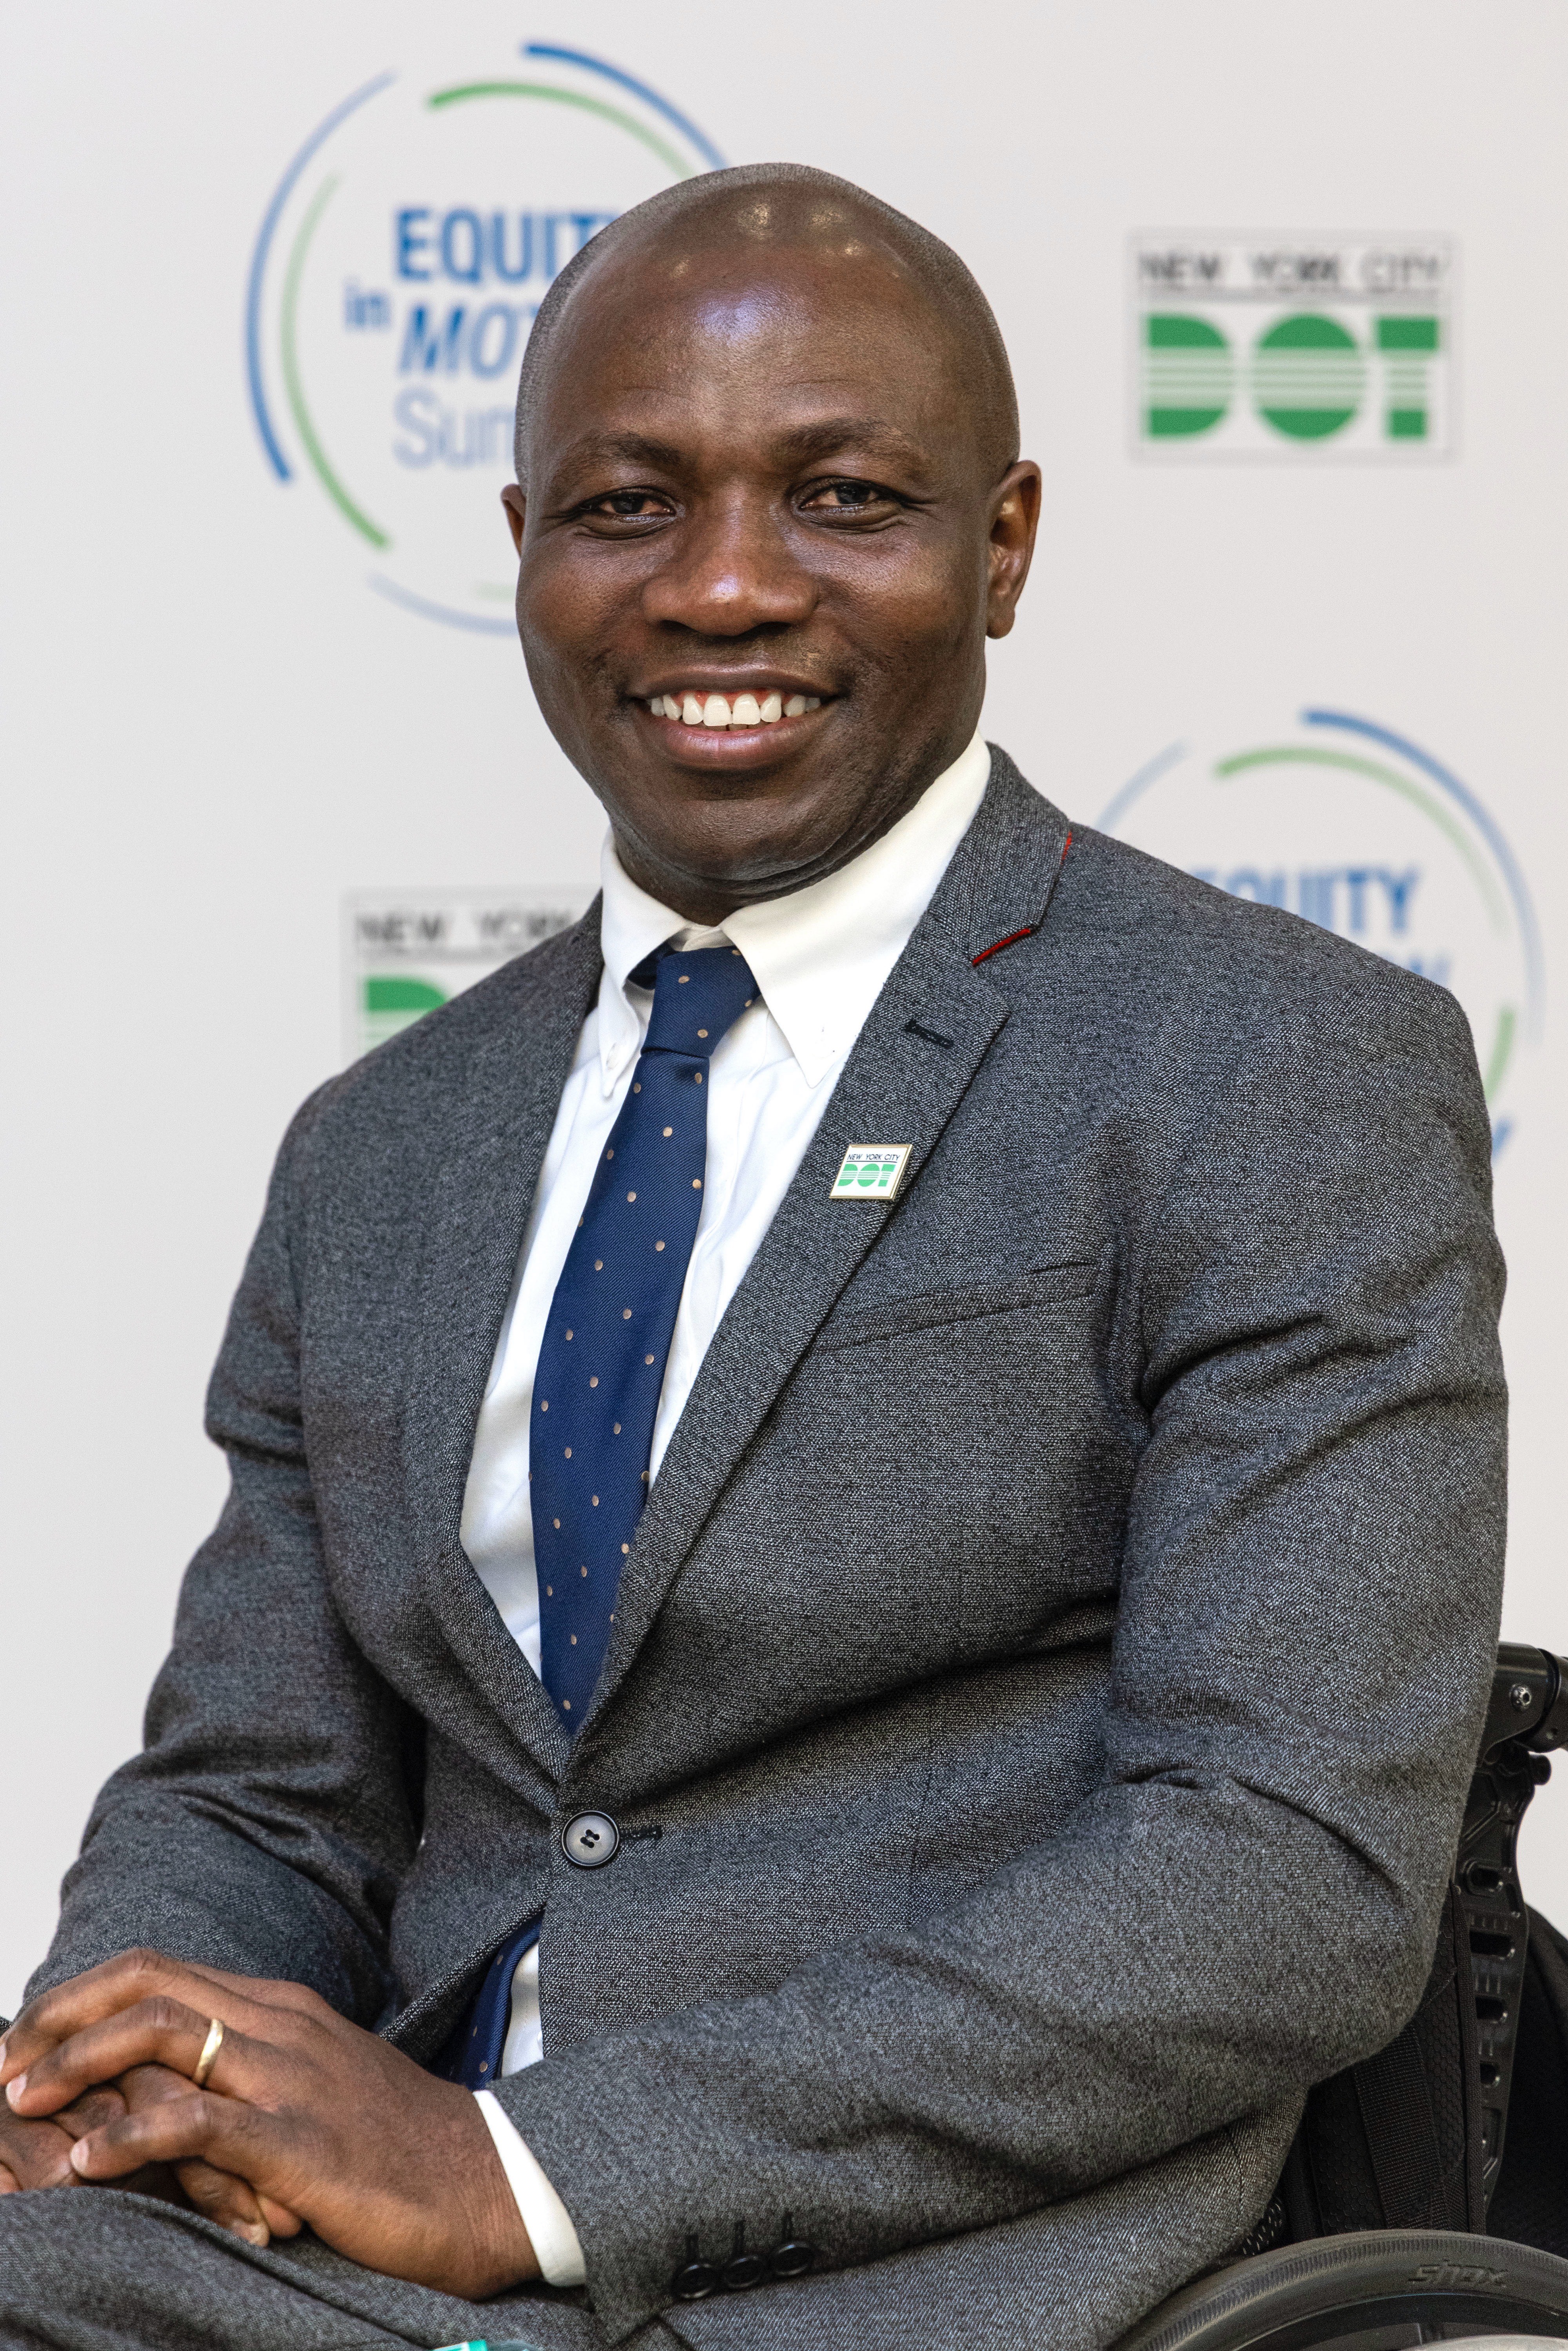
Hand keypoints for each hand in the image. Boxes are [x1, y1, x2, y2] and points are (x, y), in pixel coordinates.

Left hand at [0, 1951, 538, 2297]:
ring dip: (78, 2066)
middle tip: (2, 2065)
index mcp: (283, 2008)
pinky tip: (91, 2162)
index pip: (160, 1970)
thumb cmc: (400, 2145)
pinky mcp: (302, 2143)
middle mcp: (282, 2025)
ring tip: (23, 2106)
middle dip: (59, 2019)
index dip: (80, 1999)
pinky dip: (133, 2136)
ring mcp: (294, 2078)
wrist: (492, 2179)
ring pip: (166, 2034)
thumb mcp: (317, 2087)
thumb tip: (163, 2087)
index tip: (25, 2040)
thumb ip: (248, 2074)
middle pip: (148, 1985)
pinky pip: (201, 2122)